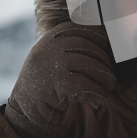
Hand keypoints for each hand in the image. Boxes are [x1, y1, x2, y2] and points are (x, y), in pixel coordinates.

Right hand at [4, 21, 115, 137]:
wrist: (25, 110)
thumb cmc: (46, 82)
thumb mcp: (52, 56)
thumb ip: (71, 45)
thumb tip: (105, 37)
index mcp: (50, 38)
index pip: (79, 27)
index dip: (96, 33)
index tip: (105, 41)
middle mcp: (50, 48)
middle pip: (88, 47)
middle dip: (104, 60)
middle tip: (110, 73)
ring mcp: (53, 65)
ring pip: (90, 66)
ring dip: (105, 77)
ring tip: (109, 85)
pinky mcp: (58, 85)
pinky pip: (87, 86)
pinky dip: (97, 93)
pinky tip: (100, 99)